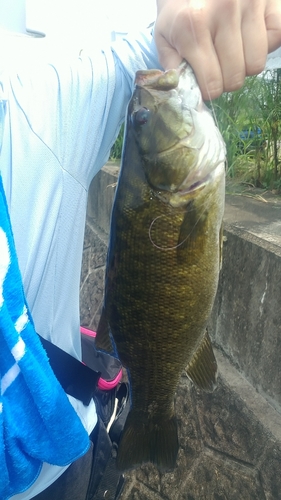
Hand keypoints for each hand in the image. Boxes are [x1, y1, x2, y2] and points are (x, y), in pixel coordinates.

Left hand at [155, 0, 280, 99]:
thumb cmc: (180, 9)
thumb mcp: (164, 35)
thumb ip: (171, 65)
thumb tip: (184, 92)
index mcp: (193, 27)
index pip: (212, 84)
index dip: (210, 90)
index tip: (206, 82)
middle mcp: (223, 13)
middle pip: (235, 78)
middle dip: (226, 80)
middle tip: (218, 66)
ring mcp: (249, 4)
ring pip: (256, 64)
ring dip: (245, 64)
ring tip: (233, 51)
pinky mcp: (268, 0)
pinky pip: (275, 38)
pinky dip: (265, 43)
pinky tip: (249, 36)